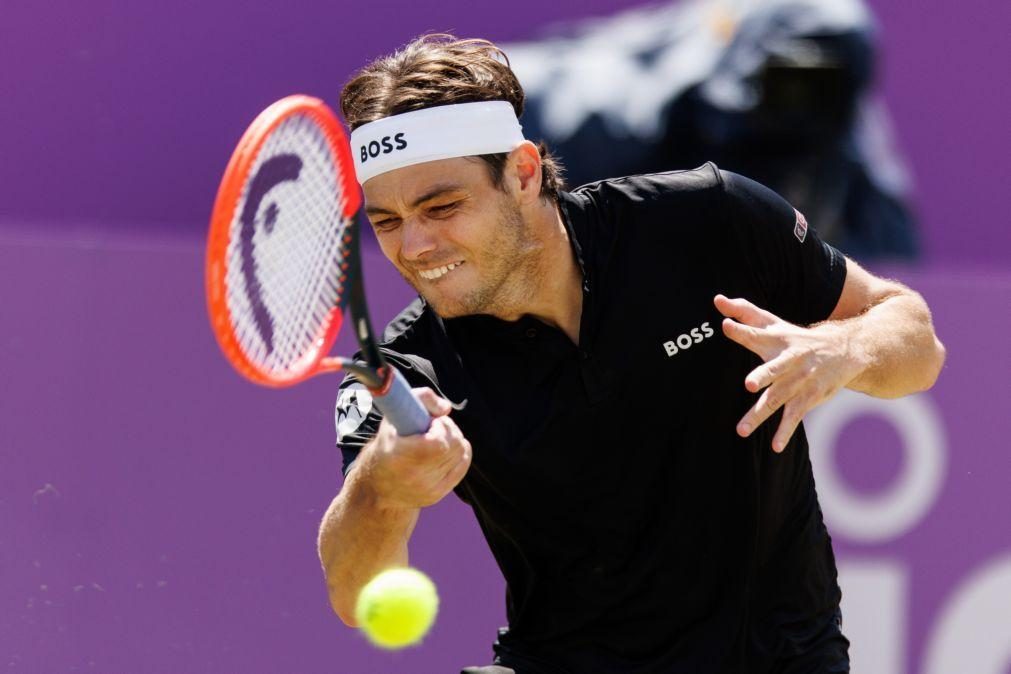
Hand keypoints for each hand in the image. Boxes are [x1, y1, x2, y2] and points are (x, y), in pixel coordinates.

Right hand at [362, 388, 471, 507]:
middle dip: (448, 429)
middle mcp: (416, 477)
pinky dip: (460, 453)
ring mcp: (429, 488)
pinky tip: (447, 448)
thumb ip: (420, 399)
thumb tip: (446, 408)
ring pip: (461, 454)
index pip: (439, 443)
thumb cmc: (386, 446)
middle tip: (434, 427)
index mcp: (400, 457)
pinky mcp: (438, 494)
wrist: (377, 487)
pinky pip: (462, 466)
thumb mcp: (392, 417)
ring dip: (454, 439)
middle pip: (454, 446)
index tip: (430, 422)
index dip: (440, 427)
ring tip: (437, 438)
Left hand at [714, 294, 862, 451]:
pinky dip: (785, 431)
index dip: (741, 330)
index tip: (725, 325)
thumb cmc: (796, 337)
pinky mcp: (809, 396)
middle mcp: (789, 360)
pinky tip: (776, 447)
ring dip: (760, 414)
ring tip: (741, 431)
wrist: (844, 350)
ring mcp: (800, 380)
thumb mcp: (773, 323)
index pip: (756, 333)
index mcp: (777, 340)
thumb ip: (744, 313)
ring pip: (778, 398)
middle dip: (763, 375)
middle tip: (748, 384)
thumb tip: (717, 299)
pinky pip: (794, 415)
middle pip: (774, 368)